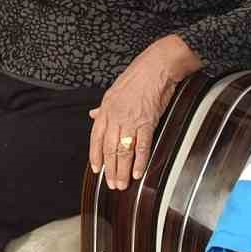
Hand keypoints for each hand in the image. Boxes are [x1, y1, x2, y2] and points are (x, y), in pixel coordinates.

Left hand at [88, 35, 195, 189]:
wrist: (158, 67)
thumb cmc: (138, 76)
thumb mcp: (114, 90)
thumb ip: (103, 107)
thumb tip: (92, 115)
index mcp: (106, 108)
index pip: (96, 137)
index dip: (96, 155)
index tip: (97, 170)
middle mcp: (116, 116)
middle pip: (110, 148)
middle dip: (110, 169)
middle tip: (112, 184)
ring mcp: (131, 120)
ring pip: (123, 151)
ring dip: (122, 170)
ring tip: (122, 184)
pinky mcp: (148, 121)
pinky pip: (142, 146)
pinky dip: (139, 161)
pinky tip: (137, 173)